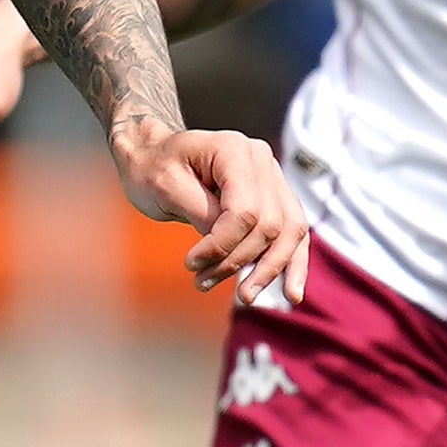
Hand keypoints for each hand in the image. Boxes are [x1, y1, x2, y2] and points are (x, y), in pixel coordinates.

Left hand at [110, 117, 306, 305]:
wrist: (155, 155)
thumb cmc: (153, 168)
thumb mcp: (166, 188)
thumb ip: (201, 214)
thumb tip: (228, 248)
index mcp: (233, 150)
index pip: (244, 210)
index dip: (221, 244)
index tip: (191, 263)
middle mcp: (261, 160)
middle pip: (270, 224)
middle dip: (240, 261)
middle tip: (202, 281)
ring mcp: (272, 177)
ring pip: (290, 231)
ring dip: (270, 269)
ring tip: (246, 296)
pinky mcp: (274, 197)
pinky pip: (293, 232)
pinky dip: (292, 262)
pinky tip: (291, 292)